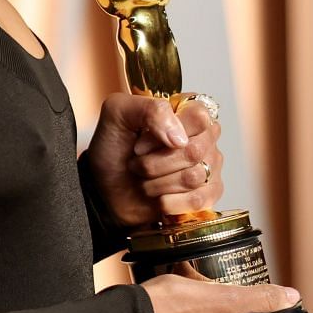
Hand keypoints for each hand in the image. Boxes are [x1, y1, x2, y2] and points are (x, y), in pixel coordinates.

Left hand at [84, 92, 224, 231]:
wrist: (104, 188)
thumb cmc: (113, 149)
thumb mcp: (117, 114)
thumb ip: (150, 109)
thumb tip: (180, 137)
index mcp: (187, 111)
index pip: (199, 116)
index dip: (166, 131)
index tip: (140, 143)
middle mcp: (204, 137)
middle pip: (194, 150)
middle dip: (154, 162)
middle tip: (136, 162)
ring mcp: (209, 166)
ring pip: (194, 177)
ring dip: (156, 183)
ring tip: (144, 178)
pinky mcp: (207, 194)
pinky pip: (198, 200)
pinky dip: (168, 202)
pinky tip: (157, 197)